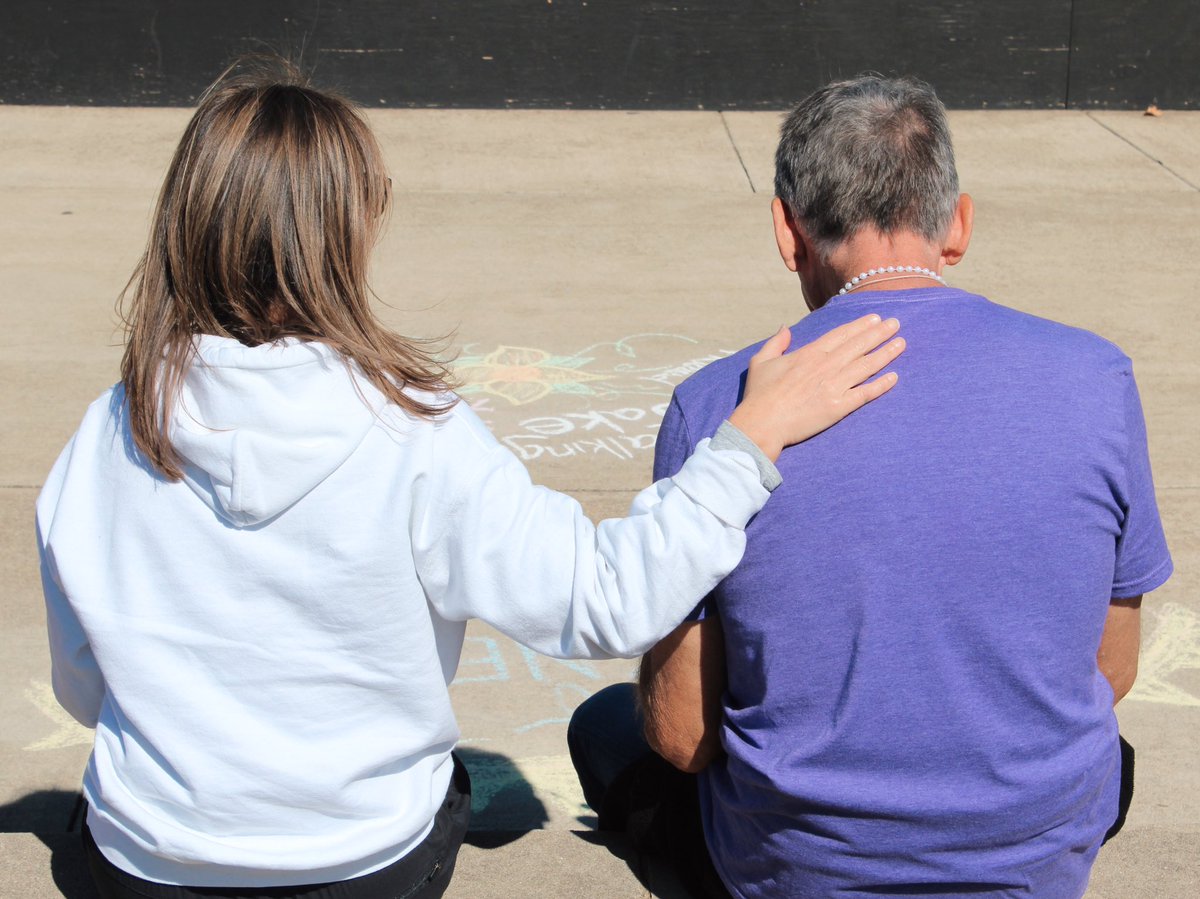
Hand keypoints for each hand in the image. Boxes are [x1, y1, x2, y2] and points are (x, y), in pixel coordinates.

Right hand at [728, 315, 903, 460]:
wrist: (761, 423)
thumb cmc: (758, 394)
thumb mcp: (761, 362)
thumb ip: (776, 342)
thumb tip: (785, 328)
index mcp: (809, 354)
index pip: (841, 335)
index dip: (860, 326)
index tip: (874, 319)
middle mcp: (826, 366)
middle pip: (858, 345)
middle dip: (879, 333)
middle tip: (896, 323)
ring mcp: (834, 386)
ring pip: (866, 365)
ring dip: (885, 353)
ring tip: (901, 343)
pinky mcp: (838, 407)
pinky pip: (865, 393)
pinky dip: (881, 385)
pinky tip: (894, 377)